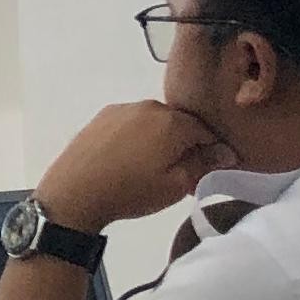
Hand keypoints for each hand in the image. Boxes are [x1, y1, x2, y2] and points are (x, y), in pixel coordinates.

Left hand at [34, 101, 232, 233]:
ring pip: (154, 122)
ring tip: (152, 168)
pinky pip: (132, 123)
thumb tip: (225, 152)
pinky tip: (129, 159)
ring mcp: (123, 108)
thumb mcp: (174, 186)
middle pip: (179, 123)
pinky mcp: (102, 116)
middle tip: (182, 173)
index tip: (211, 171)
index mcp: (172, 122)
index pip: (206, 131)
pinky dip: (138, 136)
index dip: (213, 151)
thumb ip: (202, 164)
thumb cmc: (130, 191)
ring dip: (160, 139)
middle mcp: (149, 106)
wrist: (74, 192)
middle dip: (186, 144)